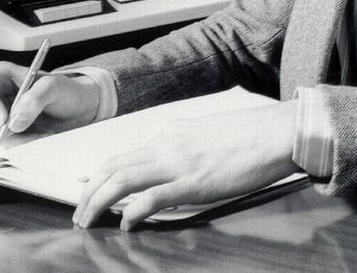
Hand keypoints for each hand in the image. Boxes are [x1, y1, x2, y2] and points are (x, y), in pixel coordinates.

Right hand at [0, 61, 100, 140]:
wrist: (78, 109)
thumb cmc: (66, 92)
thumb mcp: (56, 87)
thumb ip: (36, 98)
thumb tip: (14, 121)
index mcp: (0, 75)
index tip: (5, 118)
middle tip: (20, 131)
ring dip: (12, 139)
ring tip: (39, 133)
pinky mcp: (6, 132)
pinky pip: (3, 144)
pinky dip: (20, 146)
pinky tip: (37, 137)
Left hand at [73, 100, 299, 230]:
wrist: (277, 132)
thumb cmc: (252, 134)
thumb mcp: (209, 133)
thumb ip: (187, 145)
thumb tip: (176, 163)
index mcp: (173, 132)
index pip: (125, 155)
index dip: (100, 175)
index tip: (89, 190)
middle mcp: (169, 143)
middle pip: (113, 167)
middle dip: (89, 191)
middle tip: (79, 212)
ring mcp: (179, 162)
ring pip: (122, 180)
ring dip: (98, 202)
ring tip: (88, 221)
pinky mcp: (193, 182)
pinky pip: (150, 198)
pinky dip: (131, 212)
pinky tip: (126, 224)